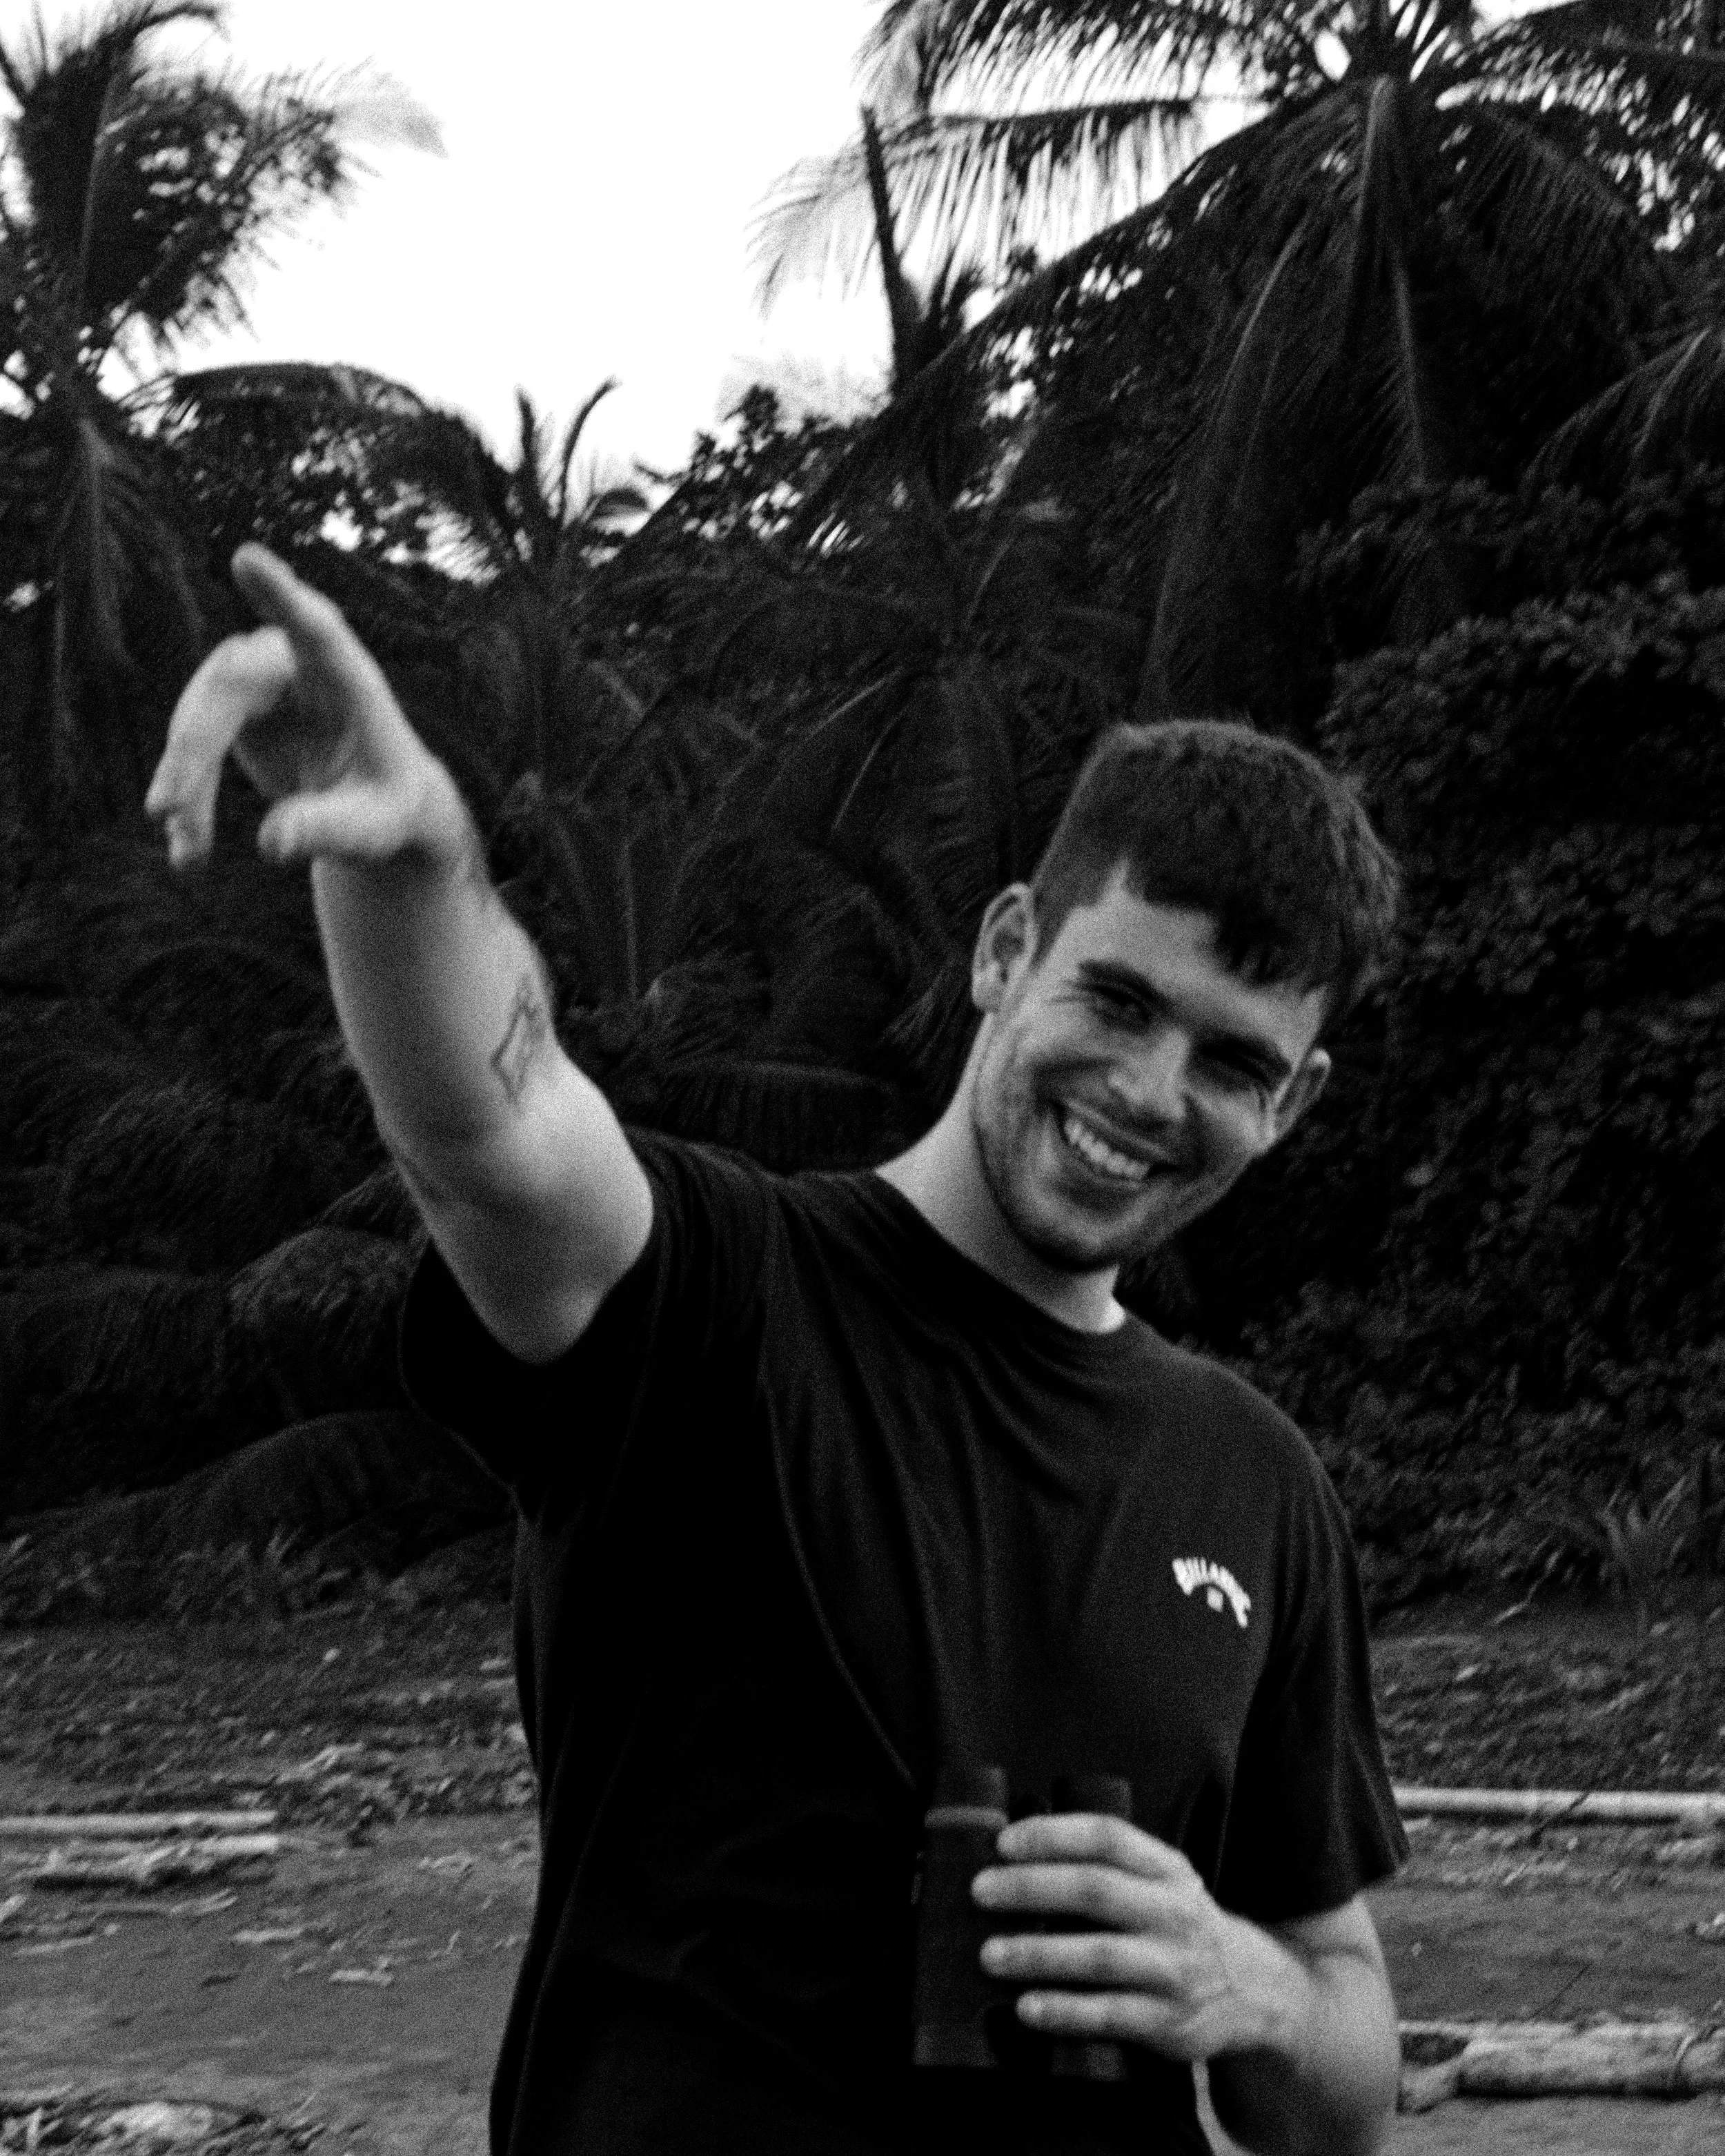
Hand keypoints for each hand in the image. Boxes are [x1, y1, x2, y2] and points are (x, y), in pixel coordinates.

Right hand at [145, 544, 465, 872]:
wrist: (379, 813)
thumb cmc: (391, 812)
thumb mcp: (374, 830)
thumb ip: (329, 829)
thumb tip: (272, 843)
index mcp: (350, 680)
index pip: (317, 628)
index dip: (283, 596)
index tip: (249, 558)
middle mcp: (298, 666)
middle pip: (230, 683)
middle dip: (194, 747)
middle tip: (168, 811)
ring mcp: (261, 683)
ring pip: (200, 713)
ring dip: (185, 780)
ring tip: (189, 854)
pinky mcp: (235, 710)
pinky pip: (193, 744)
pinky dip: (188, 793)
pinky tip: (189, 849)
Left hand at [971, 1811, 1307, 2063]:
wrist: (1254, 1990)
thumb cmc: (1177, 1924)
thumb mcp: (1161, 1881)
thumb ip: (1107, 1865)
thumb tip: (1011, 1851)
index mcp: (1166, 1869)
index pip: (1107, 1837)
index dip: (1053, 1834)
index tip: (1002, 1842)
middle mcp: (1173, 1912)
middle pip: (1096, 1890)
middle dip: (1032, 1888)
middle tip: (980, 1892)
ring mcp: (1173, 1968)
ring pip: (1099, 1955)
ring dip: (1039, 1953)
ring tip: (989, 1954)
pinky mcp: (1169, 2021)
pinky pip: (1110, 2014)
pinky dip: (1065, 2011)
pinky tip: (1026, 2007)